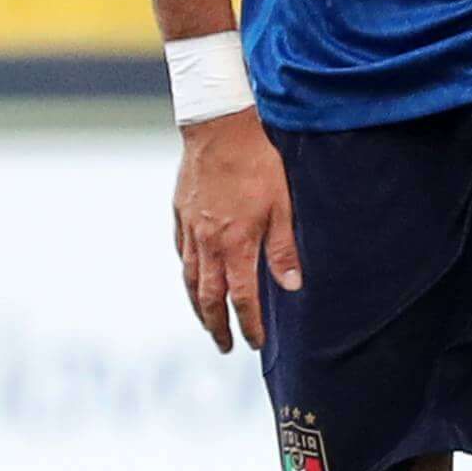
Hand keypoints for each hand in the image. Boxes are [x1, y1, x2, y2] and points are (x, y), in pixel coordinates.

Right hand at [172, 109, 300, 351]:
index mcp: (236, 244)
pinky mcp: (179, 212)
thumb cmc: (256, 161)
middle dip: (217, 326)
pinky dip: (186, 271)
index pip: (242, 297)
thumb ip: (284, 248)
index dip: (248, 324)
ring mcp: (190, 228)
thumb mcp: (282, 204)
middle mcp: (208, 243)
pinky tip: (191, 276)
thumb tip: (292, 286)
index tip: (254, 342)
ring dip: (198, 306)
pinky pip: (179, 252)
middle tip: (224, 344)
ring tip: (206, 321)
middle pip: (208, 297)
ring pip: (189, 278)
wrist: (219, 126)